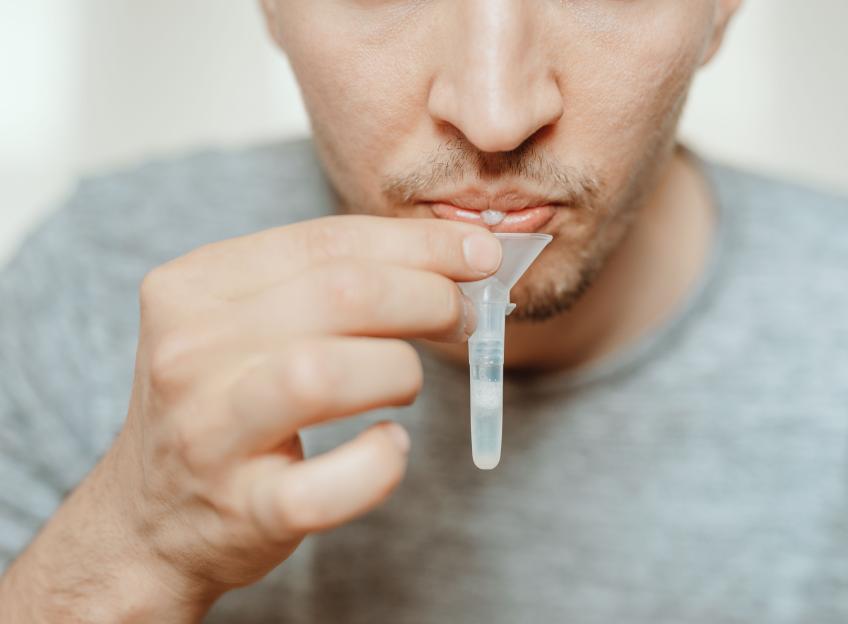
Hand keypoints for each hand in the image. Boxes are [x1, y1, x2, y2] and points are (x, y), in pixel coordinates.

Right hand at [0, 216, 501, 622]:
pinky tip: (388, 446)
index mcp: (193, 286)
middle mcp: (189, 353)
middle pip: (340, 295)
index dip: (420, 242)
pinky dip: (380, 464)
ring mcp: (209, 434)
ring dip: (400, 371)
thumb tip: (452, 257)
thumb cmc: (223, 403)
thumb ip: (327, 282)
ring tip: (408, 382)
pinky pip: (329, 485)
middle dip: (428, 297)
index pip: (325, 240)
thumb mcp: (245, 321)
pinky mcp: (242, 509)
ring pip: (325, 375)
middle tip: (463, 316)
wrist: (150, 518)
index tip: (479, 251)